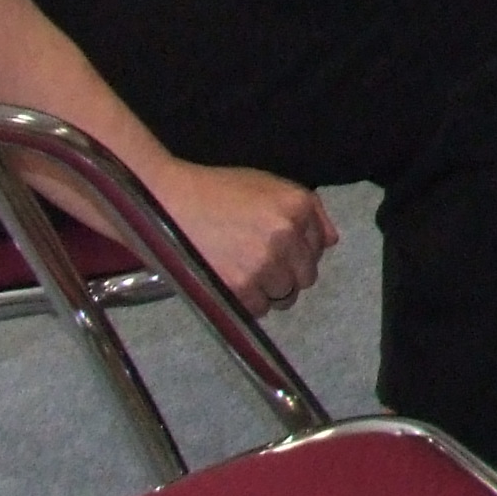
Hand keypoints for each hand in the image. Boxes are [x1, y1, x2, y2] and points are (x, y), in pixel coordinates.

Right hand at [155, 161, 335, 312]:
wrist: (165, 201)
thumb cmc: (217, 191)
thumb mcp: (268, 186)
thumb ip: (307, 211)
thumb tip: (331, 242)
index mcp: (297, 205)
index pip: (320, 246)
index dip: (299, 252)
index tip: (278, 250)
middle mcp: (287, 234)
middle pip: (306, 276)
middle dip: (287, 274)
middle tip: (259, 265)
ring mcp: (265, 263)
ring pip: (285, 296)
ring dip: (268, 291)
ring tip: (242, 273)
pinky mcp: (240, 286)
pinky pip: (260, 309)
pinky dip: (249, 303)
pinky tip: (232, 283)